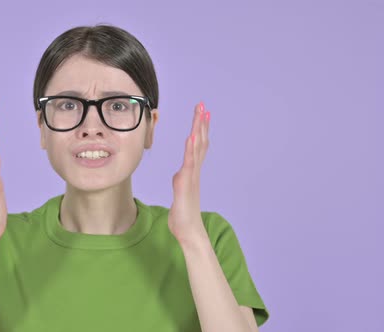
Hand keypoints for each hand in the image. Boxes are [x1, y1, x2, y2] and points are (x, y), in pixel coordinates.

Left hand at [168, 102, 209, 245]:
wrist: (189, 232)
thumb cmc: (183, 216)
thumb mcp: (180, 194)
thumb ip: (181, 183)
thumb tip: (180, 176)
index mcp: (192, 172)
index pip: (197, 146)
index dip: (200, 129)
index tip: (202, 114)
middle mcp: (194, 171)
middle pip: (200, 142)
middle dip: (201, 123)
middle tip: (203, 105)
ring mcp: (191, 176)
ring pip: (196, 148)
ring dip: (198, 129)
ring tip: (201, 113)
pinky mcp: (186, 183)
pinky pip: (189, 162)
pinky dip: (191, 148)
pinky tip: (192, 135)